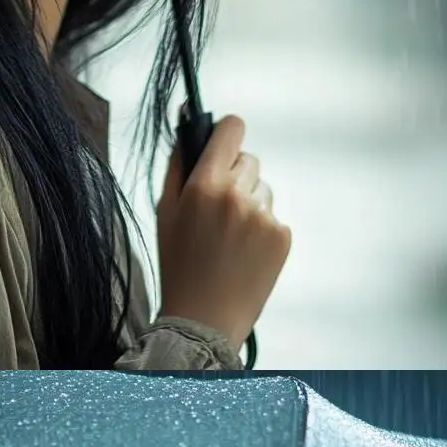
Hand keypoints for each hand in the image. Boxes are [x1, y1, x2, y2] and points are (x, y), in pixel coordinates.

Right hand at [155, 113, 290, 353]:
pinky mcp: (282, 235)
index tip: (222, 143)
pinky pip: (273, 216)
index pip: (231, 128)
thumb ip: (177, 165)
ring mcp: (264, 215)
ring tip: (229, 238)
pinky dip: (260, 229)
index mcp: (204, 185)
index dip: (226, 132)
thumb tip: (189, 127)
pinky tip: (243, 252)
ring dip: (248, 203)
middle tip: (216, 210)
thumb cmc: (178, 264)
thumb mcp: (164, 212)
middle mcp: (238, 195)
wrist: (204, 318)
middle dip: (235, 176)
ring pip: (263, 188)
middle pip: (249, 159)